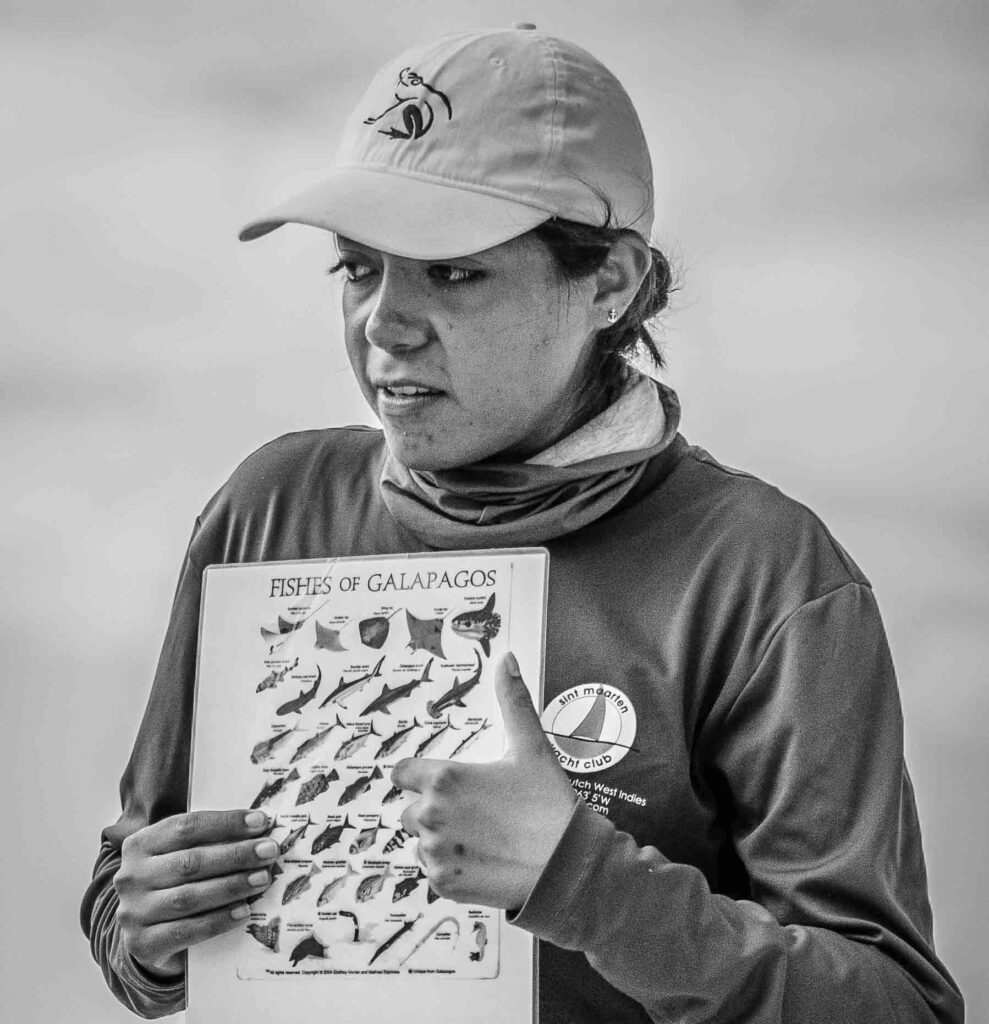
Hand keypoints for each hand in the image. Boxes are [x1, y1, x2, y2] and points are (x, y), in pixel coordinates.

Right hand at [113, 809, 278, 976]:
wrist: (147, 933)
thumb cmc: (174, 882)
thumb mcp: (180, 855)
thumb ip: (210, 841)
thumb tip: (260, 828)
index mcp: (140, 844)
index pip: (186, 827)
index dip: (226, 823)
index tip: (261, 821)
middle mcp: (131, 877)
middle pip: (190, 861)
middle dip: (236, 854)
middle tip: (269, 851)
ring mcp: (133, 912)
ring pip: (189, 897)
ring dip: (231, 886)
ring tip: (263, 878)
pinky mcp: (142, 944)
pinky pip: (185, 931)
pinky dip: (218, 921)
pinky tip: (244, 912)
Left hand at [391, 652, 576, 909]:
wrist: (567, 866)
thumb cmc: (549, 804)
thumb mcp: (531, 748)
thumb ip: (513, 701)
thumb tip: (506, 659)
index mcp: (444, 778)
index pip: (402, 773)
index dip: (417, 776)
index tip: (435, 782)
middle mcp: (430, 814)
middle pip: (411, 808)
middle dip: (433, 809)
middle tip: (474, 813)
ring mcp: (434, 851)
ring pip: (421, 840)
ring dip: (441, 838)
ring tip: (481, 837)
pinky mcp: (443, 883)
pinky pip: (432, 869)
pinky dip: (451, 865)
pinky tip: (482, 858)